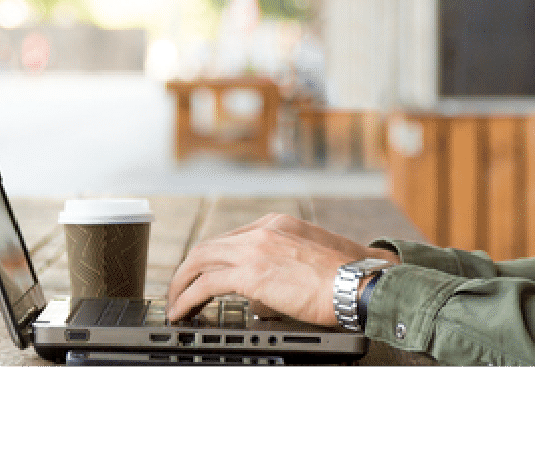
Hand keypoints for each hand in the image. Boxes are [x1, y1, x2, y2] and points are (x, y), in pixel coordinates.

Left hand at [165, 214, 397, 325]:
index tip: (203, 275)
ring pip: (200, 260)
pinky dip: (187, 297)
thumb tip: (262, 299)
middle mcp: (262, 230)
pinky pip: (206, 283)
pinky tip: (182, 311)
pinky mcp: (252, 273)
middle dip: (188, 269)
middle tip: (179, 289)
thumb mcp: (311, 259)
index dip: (211, 259)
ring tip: (175, 303)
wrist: (359, 282)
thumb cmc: (347, 276)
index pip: (231, 238)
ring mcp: (255, 248)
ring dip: (181, 282)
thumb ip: (283, 268)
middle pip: (209, 245)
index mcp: (277, 224)